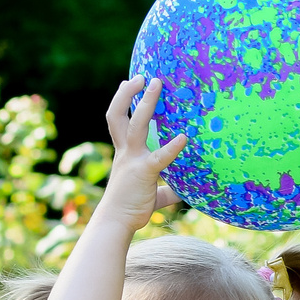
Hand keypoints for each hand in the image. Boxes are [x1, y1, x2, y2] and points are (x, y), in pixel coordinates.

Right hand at [97, 75, 187, 228]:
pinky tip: (184, 138)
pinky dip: (172, 147)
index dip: (122, 100)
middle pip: (119, 115)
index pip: (118, 120)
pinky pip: (159, 156)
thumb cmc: (131, 208)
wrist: (116, 222)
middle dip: (129, 93)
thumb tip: (184, 192)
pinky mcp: (144, 172)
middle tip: (143, 76)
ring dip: (146, 103)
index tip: (129, 83)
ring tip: (156, 84)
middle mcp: (125, 151)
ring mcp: (133, 159)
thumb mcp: (151, 195)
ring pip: (136, 124)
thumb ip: (166, 190)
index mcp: (124, 152)